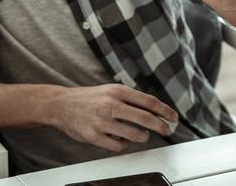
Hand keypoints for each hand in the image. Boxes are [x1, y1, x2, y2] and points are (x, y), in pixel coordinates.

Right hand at [46, 84, 178, 152]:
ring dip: (143, 137)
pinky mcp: (94, 136)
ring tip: (143, 136)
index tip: (173, 117)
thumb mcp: (111, 90)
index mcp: (117, 91)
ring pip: (133, 135)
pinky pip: (118, 146)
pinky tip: (123, 141)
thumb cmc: (90, 98)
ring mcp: (102, 121)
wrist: (62, 105)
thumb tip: (154, 108)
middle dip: (160, 126)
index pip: (148, 101)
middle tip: (167, 130)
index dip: (164, 110)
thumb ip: (130, 98)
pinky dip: (124, 145)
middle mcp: (111, 105)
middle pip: (145, 118)